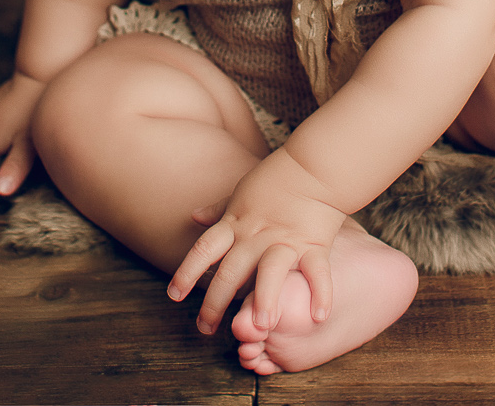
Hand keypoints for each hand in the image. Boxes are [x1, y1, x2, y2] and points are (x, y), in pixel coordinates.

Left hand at [167, 149, 348, 335]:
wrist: (312, 166)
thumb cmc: (274, 179)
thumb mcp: (239, 192)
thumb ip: (218, 210)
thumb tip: (194, 216)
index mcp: (236, 224)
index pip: (204, 250)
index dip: (186, 272)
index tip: (173, 296)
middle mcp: (256, 237)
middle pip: (230, 273)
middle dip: (215, 303)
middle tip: (205, 329)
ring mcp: (285, 241)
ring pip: (270, 273)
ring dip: (265, 299)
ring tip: (261, 326)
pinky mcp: (314, 245)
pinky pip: (317, 272)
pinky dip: (320, 294)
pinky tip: (317, 318)